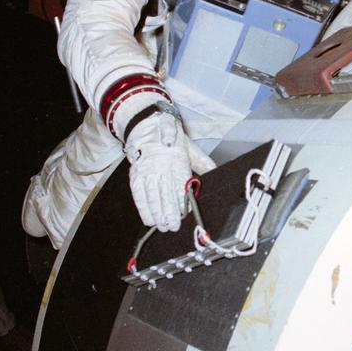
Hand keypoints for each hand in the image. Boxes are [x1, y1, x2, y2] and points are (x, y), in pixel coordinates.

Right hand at [124, 108, 193, 231]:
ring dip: (157, 214)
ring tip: (163, 226)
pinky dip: (143, 208)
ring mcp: (146, 170)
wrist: (146, 124)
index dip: (182, 200)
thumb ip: (203, 162)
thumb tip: (216, 174)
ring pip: (151, 196)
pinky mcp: (135, 174)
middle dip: (169, 212)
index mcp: (177, 159)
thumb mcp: (190, 147)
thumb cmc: (171, 136)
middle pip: (165, 193)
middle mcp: (160, 166)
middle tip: (174, 226)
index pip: (180, 184)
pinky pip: (138, 194)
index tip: (186, 213)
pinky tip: (148, 219)